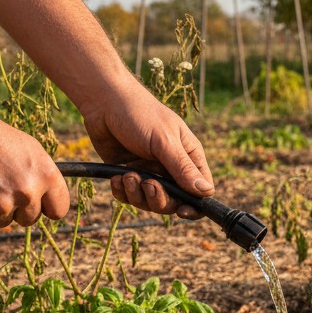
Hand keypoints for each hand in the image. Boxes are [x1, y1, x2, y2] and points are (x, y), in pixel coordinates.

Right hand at [0, 110, 69, 227]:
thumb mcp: (29, 150)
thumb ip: (44, 177)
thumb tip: (51, 202)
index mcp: (46, 175)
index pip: (58, 210)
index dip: (46, 207)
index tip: (38, 204)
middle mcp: (28, 192)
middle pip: (30, 219)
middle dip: (17, 208)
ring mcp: (2, 205)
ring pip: (4, 222)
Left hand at [80, 82, 213, 217]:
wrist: (104, 102)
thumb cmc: (140, 114)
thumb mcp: (164, 141)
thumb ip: (183, 168)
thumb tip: (207, 192)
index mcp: (188, 157)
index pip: (200, 191)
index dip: (194, 206)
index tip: (181, 211)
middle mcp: (171, 168)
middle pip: (173, 202)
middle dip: (159, 199)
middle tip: (147, 184)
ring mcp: (149, 172)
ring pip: (149, 202)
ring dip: (137, 194)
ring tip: (127, 175)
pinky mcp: (128, 174)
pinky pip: (129, 196)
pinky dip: (122, 192)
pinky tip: (116, 177)